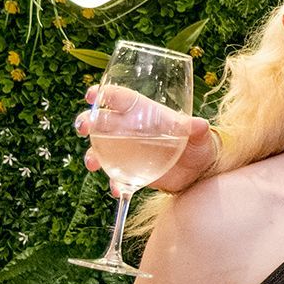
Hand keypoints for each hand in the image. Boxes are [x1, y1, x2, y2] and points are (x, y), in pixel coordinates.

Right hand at [75, 85, 214, 194]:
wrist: (198, 173)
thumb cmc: (198, 145)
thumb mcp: (199, 137)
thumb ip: (196, 130)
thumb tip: (200, 124)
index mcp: (145, 115)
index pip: (122, 99)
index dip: (105, 94)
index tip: (92, 94)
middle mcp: (130, 131)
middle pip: (101, 122)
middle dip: (88, 122)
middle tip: (83, 128)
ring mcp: (126, 152)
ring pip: (100, 150)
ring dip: (92, 155)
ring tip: (92, 163)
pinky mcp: (130, 172)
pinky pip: (116, 177)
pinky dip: (114, 182)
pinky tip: (118, 189)